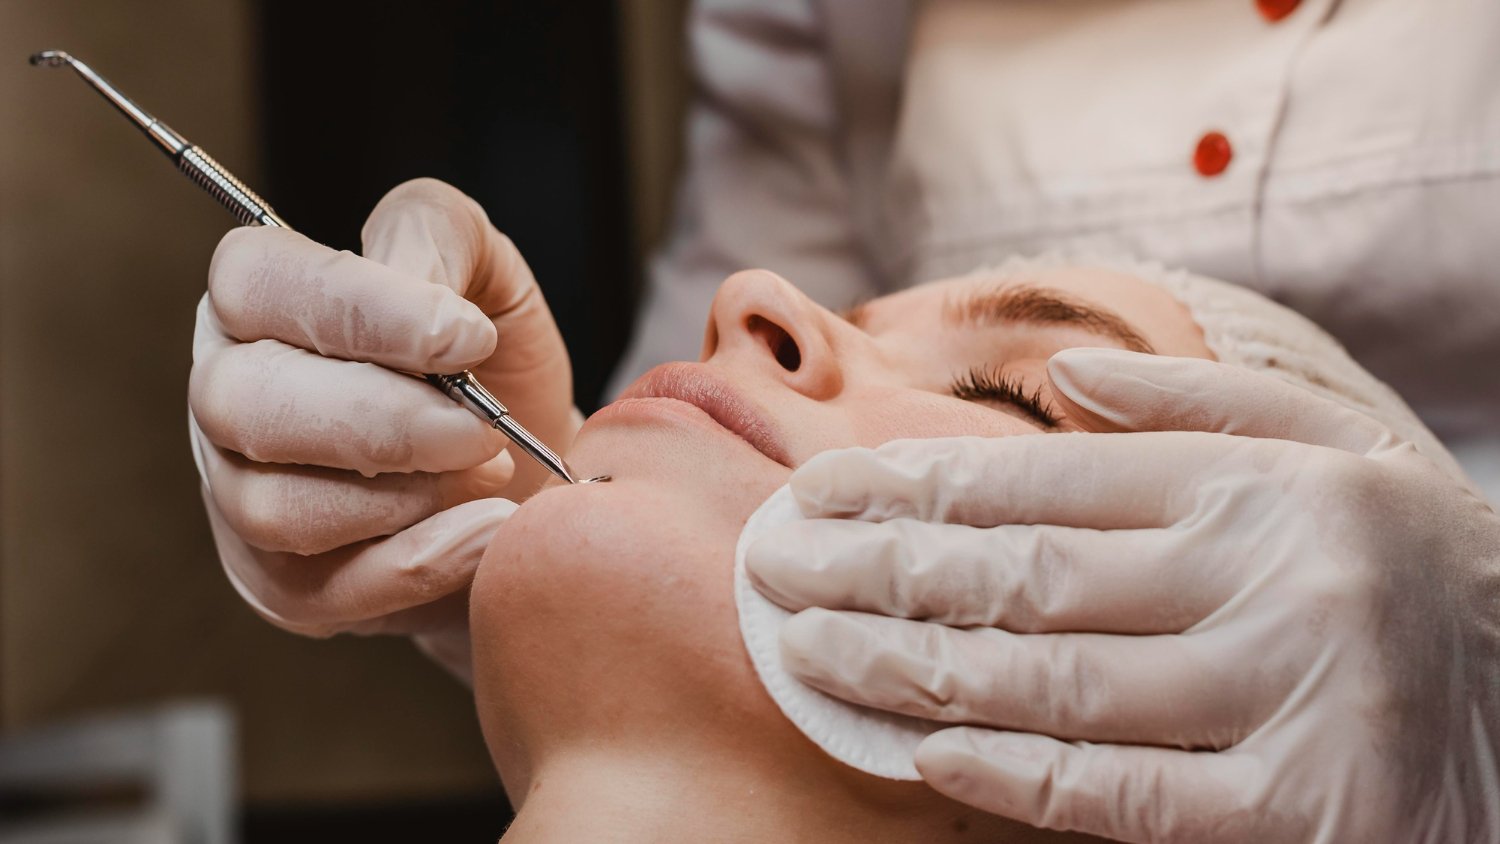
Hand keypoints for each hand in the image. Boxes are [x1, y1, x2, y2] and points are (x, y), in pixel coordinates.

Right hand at [190, 179, 574, 676]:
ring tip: (491, 472)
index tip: (465, 336)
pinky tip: (490, 531)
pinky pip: (326, 590)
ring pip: (278, 508)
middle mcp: (226, 394)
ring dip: (408, 496)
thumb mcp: (486, 273)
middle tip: (485, 427)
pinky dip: (425, 563)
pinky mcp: (278, 585)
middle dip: (388, 420)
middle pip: (247, 404)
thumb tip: (411, 275)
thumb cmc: (495, 368)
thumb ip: (438, 236)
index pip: (253, 281)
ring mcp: (238, 498)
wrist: (536, 476)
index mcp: (260, 300)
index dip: (358, 309)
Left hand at [746, 348, 1499, 840]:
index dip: (917, 484)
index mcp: (1262, 486)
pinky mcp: (1301, 816)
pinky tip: (921, 746)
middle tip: (775, 568)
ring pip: (1052, 681)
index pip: (1047, 480)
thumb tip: (1066, 373)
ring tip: (808, 650)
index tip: (819, 488)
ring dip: (910, 669)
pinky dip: (1014, 773)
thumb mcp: (1337, 453)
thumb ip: (1200, 405)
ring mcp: (1286, 701)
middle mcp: (1270, 579)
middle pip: (1025, 573)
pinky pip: (1123, 794)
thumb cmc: (1411, 569)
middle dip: (880, 569)